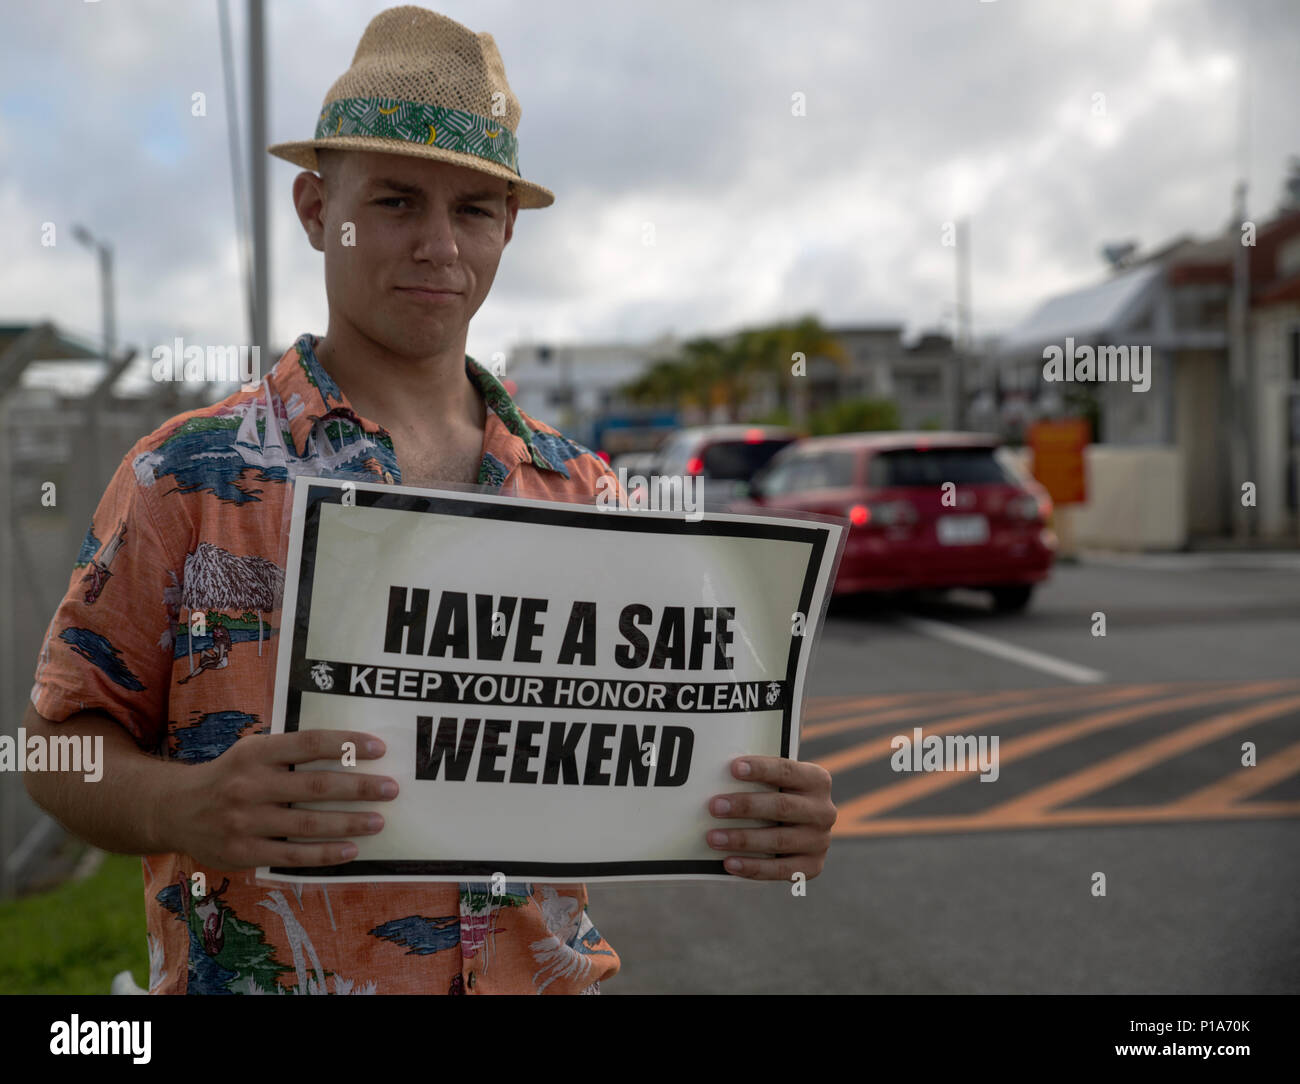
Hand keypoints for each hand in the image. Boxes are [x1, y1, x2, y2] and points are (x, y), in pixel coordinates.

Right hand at [160, 730, 398, 869]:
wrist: (175, 809)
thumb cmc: (230, 776)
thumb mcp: (252, 751)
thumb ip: (291, 750)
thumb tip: (349, 749)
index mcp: (256, 753)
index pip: (309, 743)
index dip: (346, 744)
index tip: (379, 748)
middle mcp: (250, 785)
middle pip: (315, 786)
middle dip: (358, 788)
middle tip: (390, 789)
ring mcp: (245, 821)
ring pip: (308, 824)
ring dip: (348, 823)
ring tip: (378, 821)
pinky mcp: (243, 852)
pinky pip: (292, 855)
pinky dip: (325, 854)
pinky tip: (351, 851)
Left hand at [706, 757, 835, 879]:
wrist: (802, 828)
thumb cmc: (779, 797)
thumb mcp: (778, 782)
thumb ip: (759, 778)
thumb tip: (718, 774)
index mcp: (817, 780)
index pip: (787, 771)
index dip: (761, 769)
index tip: (734, 768)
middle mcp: (823, 810)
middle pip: (782, 806)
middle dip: (745, 806)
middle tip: (715, 807)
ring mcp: (820, 840)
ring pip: (778, 840)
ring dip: (742, 839)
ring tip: (714, 838)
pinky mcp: (812, 866)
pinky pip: (780, 869)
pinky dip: (752, 867)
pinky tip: (729, 862)